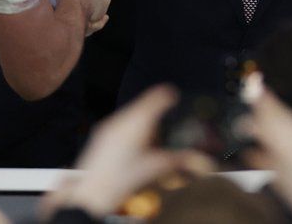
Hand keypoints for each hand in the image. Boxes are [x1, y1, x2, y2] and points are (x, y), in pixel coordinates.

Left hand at [38, 85, 213, 218]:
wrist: (92, 194)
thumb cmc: (119, 180)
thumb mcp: (156, 169)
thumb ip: (179, 161)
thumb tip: (199, 160)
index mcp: (136, 123)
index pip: (155, 99)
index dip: (167, 96)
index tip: (175, 96)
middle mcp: (121, 121)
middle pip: (144, 107)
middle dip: (157, 115)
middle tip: (167, 126)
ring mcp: (109, 127)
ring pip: (132, 116)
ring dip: (144, 123)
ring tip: (151, 141)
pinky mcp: (102, 136)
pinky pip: (121, 125)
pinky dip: (132, 130)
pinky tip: (135, 147)